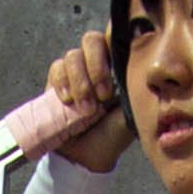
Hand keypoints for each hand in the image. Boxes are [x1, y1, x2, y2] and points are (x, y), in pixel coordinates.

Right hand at [48, 28, 133, 170]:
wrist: (87, 156)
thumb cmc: (111, 134)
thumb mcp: (130, 111)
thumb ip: (132, 87)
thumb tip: (136, 68)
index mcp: (118, 64)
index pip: (115, 37)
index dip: (114, 42)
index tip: (117, 68)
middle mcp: (96, 62)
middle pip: (92, 40)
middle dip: (96, 67)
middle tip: (103, 95)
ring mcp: (75, 70)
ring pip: (73, 56)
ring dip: (80, 82)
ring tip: (86, 110)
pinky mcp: (57, 81)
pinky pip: (56, 69)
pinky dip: (62, 83)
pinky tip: (68, 101)